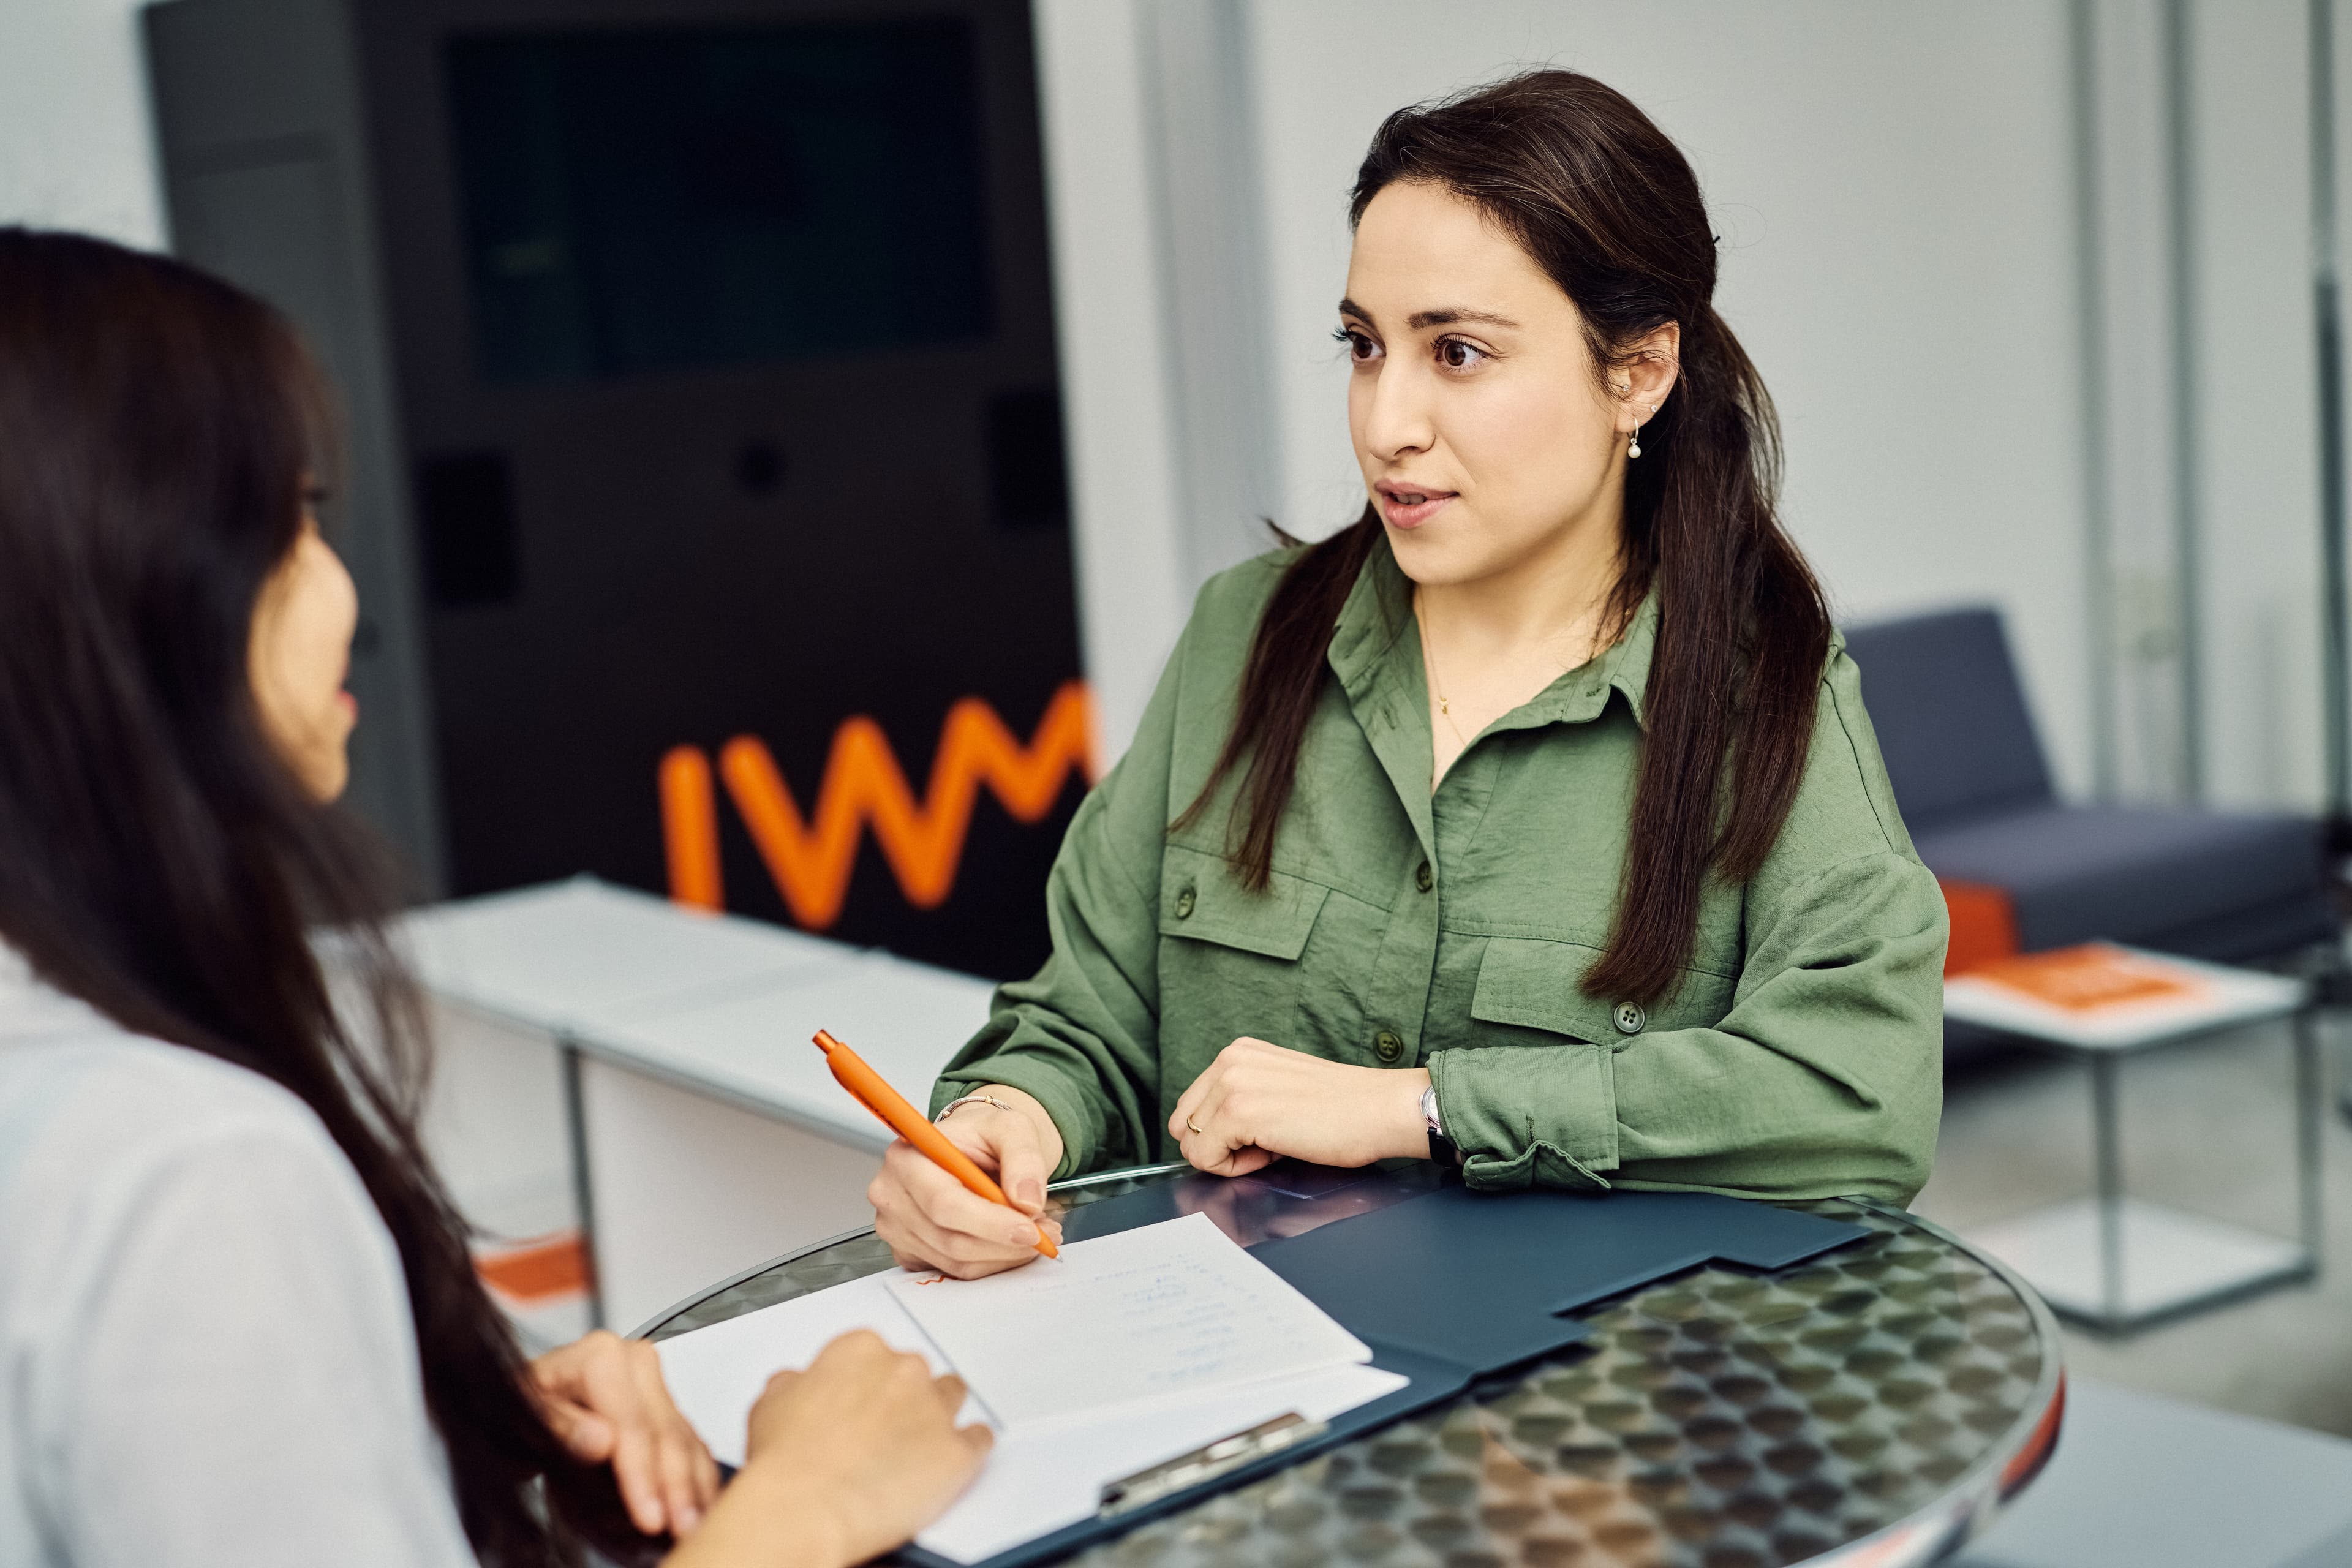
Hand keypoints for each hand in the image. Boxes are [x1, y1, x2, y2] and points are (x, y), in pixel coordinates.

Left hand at [531, 1329, 718, 1537]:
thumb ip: (558, 1427)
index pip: (631, 1424)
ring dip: (693, 1491)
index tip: (648, 1518)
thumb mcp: (518, 1419)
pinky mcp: (665, 1408)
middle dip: (675, 1489)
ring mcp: (654, 1385)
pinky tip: (701, 1510)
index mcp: (600, 1357)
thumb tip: (602, 1441)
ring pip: (685, 1442)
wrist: (516, 1406)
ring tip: (695, 1528)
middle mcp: (636, 1362)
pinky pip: (691, 1446)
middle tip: (682, 1531)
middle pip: (665, 1434)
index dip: (641, 1475)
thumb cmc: (512, 1412)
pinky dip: (697, 1481)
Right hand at [735, 1331, 992, 1566]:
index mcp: (860, 1349)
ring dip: (939, 1416)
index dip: (870, 1382)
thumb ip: (795, 1383)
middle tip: (885, 1429)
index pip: (879, 1354)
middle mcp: (904, 1370)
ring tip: (919, 1444)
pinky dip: (968, 1449)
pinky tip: (949, 1460)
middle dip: (905, 1398)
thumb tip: (798, 1384)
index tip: (865, 1400)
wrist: (801, 1510)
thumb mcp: (771, 1404)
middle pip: (919, 1373)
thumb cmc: (785, 1464)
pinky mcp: (958, 1452)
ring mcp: (935, 1409)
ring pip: (954, 1397)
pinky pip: (980, 1439)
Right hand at [868, 1086, 1065, 1278]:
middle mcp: (892, 1194)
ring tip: (1033, 1232)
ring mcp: (896, 1228)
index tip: (1030, 1230)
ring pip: (957, 1262)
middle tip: (1044, 1233)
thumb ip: (1024, 1158)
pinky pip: (955, 1272)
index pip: (944, 1203)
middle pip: (951, 1239)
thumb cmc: (982, 1137)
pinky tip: (1008, 1242)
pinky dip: (990, 1263)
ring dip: (1004, 1255)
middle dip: (1005, 1243)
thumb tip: (1028, 1201)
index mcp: (908, 1157)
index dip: (990, 1223)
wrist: (971, 1150)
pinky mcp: (908, 1252)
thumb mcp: (1012, 1128)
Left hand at [1169, 1038, 1428, 1174]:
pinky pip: (1206, 1159)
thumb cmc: (1342, 1108)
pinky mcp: (1240, 1112)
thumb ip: (1241, 1097)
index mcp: (1237, 1053)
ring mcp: (1232, 1084)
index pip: (1192, 1106)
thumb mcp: (1278, 1087)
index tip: (1263, 1132)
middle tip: (1267, 1143)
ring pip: (1192, 1144)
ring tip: (1275, 1144)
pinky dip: (1237, 1168)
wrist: (1380, 1110)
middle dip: (1219, 1145)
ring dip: (1230, 1157)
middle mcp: (1229, 1060)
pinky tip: (1275, 1151)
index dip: (1223, 1133)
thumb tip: (1210, 1134)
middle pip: (1184, 1125)